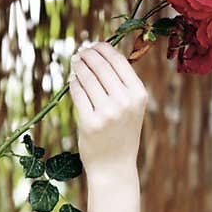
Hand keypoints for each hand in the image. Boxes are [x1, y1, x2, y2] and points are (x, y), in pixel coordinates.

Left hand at [68, 41, 148, 174]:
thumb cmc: (122, 132)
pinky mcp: (90, 122)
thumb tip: (99, 52)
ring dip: (78, 66)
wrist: (115, 166)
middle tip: (80, 52)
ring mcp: (107, 113)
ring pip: (86, 77)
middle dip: (87, 54)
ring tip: (75, 63)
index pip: (118, 60)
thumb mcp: (131, 106)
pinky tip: (73, 79)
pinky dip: (73, 83)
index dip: (102, 48)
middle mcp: (125, 102)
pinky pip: (77, 93)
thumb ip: (121, 82)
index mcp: (138, 94)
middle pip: (100, 66)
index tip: (92, 45)